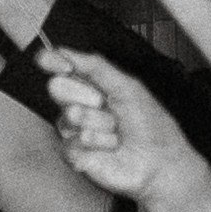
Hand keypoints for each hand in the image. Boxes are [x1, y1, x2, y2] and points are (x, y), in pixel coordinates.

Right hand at [40, 43, 210, 211]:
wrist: (158, 161)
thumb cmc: (150, 125)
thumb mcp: (126, 86)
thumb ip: (94, 66)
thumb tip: (63, 49)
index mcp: (91, 86)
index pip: (60, 68)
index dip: (53, 62)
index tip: (52, 60)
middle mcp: (80, 106)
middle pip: (58, 87)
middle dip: (87, 95)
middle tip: (107, 106)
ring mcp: (75, 131)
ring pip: (69, 116)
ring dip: (101, 124)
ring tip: (117, 133)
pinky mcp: (74, 154)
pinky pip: (71, 142)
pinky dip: (97, 144)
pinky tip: (111, 149)